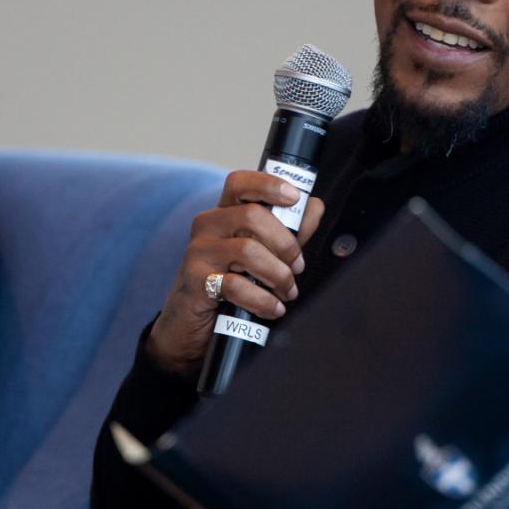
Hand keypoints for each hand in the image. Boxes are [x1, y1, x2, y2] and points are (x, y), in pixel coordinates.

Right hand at [146, 169, 325, 375]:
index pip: (240, 183)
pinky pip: (236, 285)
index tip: (294, 197)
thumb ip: (289, 231)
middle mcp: (208, 226)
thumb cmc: (231, 284)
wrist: (193, 325)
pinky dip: (262, 300)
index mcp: (225, 213)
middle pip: (252, 216)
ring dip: (278, 275)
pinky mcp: (195, 280)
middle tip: (297, 266)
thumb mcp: (264, 254)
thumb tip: (315, 206)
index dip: (268, 184)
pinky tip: (272, 308)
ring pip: (248, 250)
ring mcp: (198, 252)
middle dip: (285, 244)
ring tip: (287, 291)